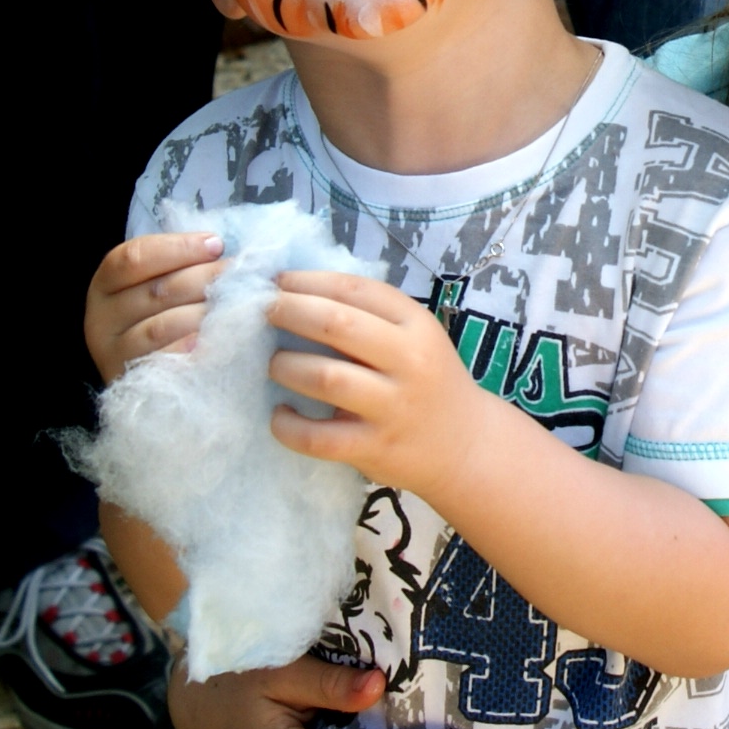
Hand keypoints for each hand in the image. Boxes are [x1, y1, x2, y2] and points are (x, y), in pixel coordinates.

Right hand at [86, 232, 226, 383]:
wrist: (153, 381)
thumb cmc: (162, 316)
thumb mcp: (157, 284)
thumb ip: (178, 264)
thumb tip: (217, 245)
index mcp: (105, 284)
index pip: (135, 257)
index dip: (178, 247)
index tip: (216, 244)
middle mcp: (101, 318)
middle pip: (156, 290)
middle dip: (203, 278)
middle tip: (237, 273)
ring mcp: (114, 354)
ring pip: (162, 327)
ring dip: (203, 313)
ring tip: (234, 305)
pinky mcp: (135, 381)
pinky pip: (168, 361)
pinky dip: (194, 348)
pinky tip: (216, 339)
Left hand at [267, 272, 510, 497]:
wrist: (466, 446)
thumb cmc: (428, 382)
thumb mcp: (415, 338)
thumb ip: (370, 316)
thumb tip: (295, 290)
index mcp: (417, 325)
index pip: (355, 289)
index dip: (308, 280)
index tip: (276, 281)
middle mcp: (409, 361)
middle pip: (336, 324)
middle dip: (288, 311)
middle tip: (262, 312)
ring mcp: (393, 407)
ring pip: (325, 377)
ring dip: (286, 365)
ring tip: (274, 364)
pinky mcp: (375, 448)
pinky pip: (319, 437)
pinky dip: (289, 426)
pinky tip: (280, 415)